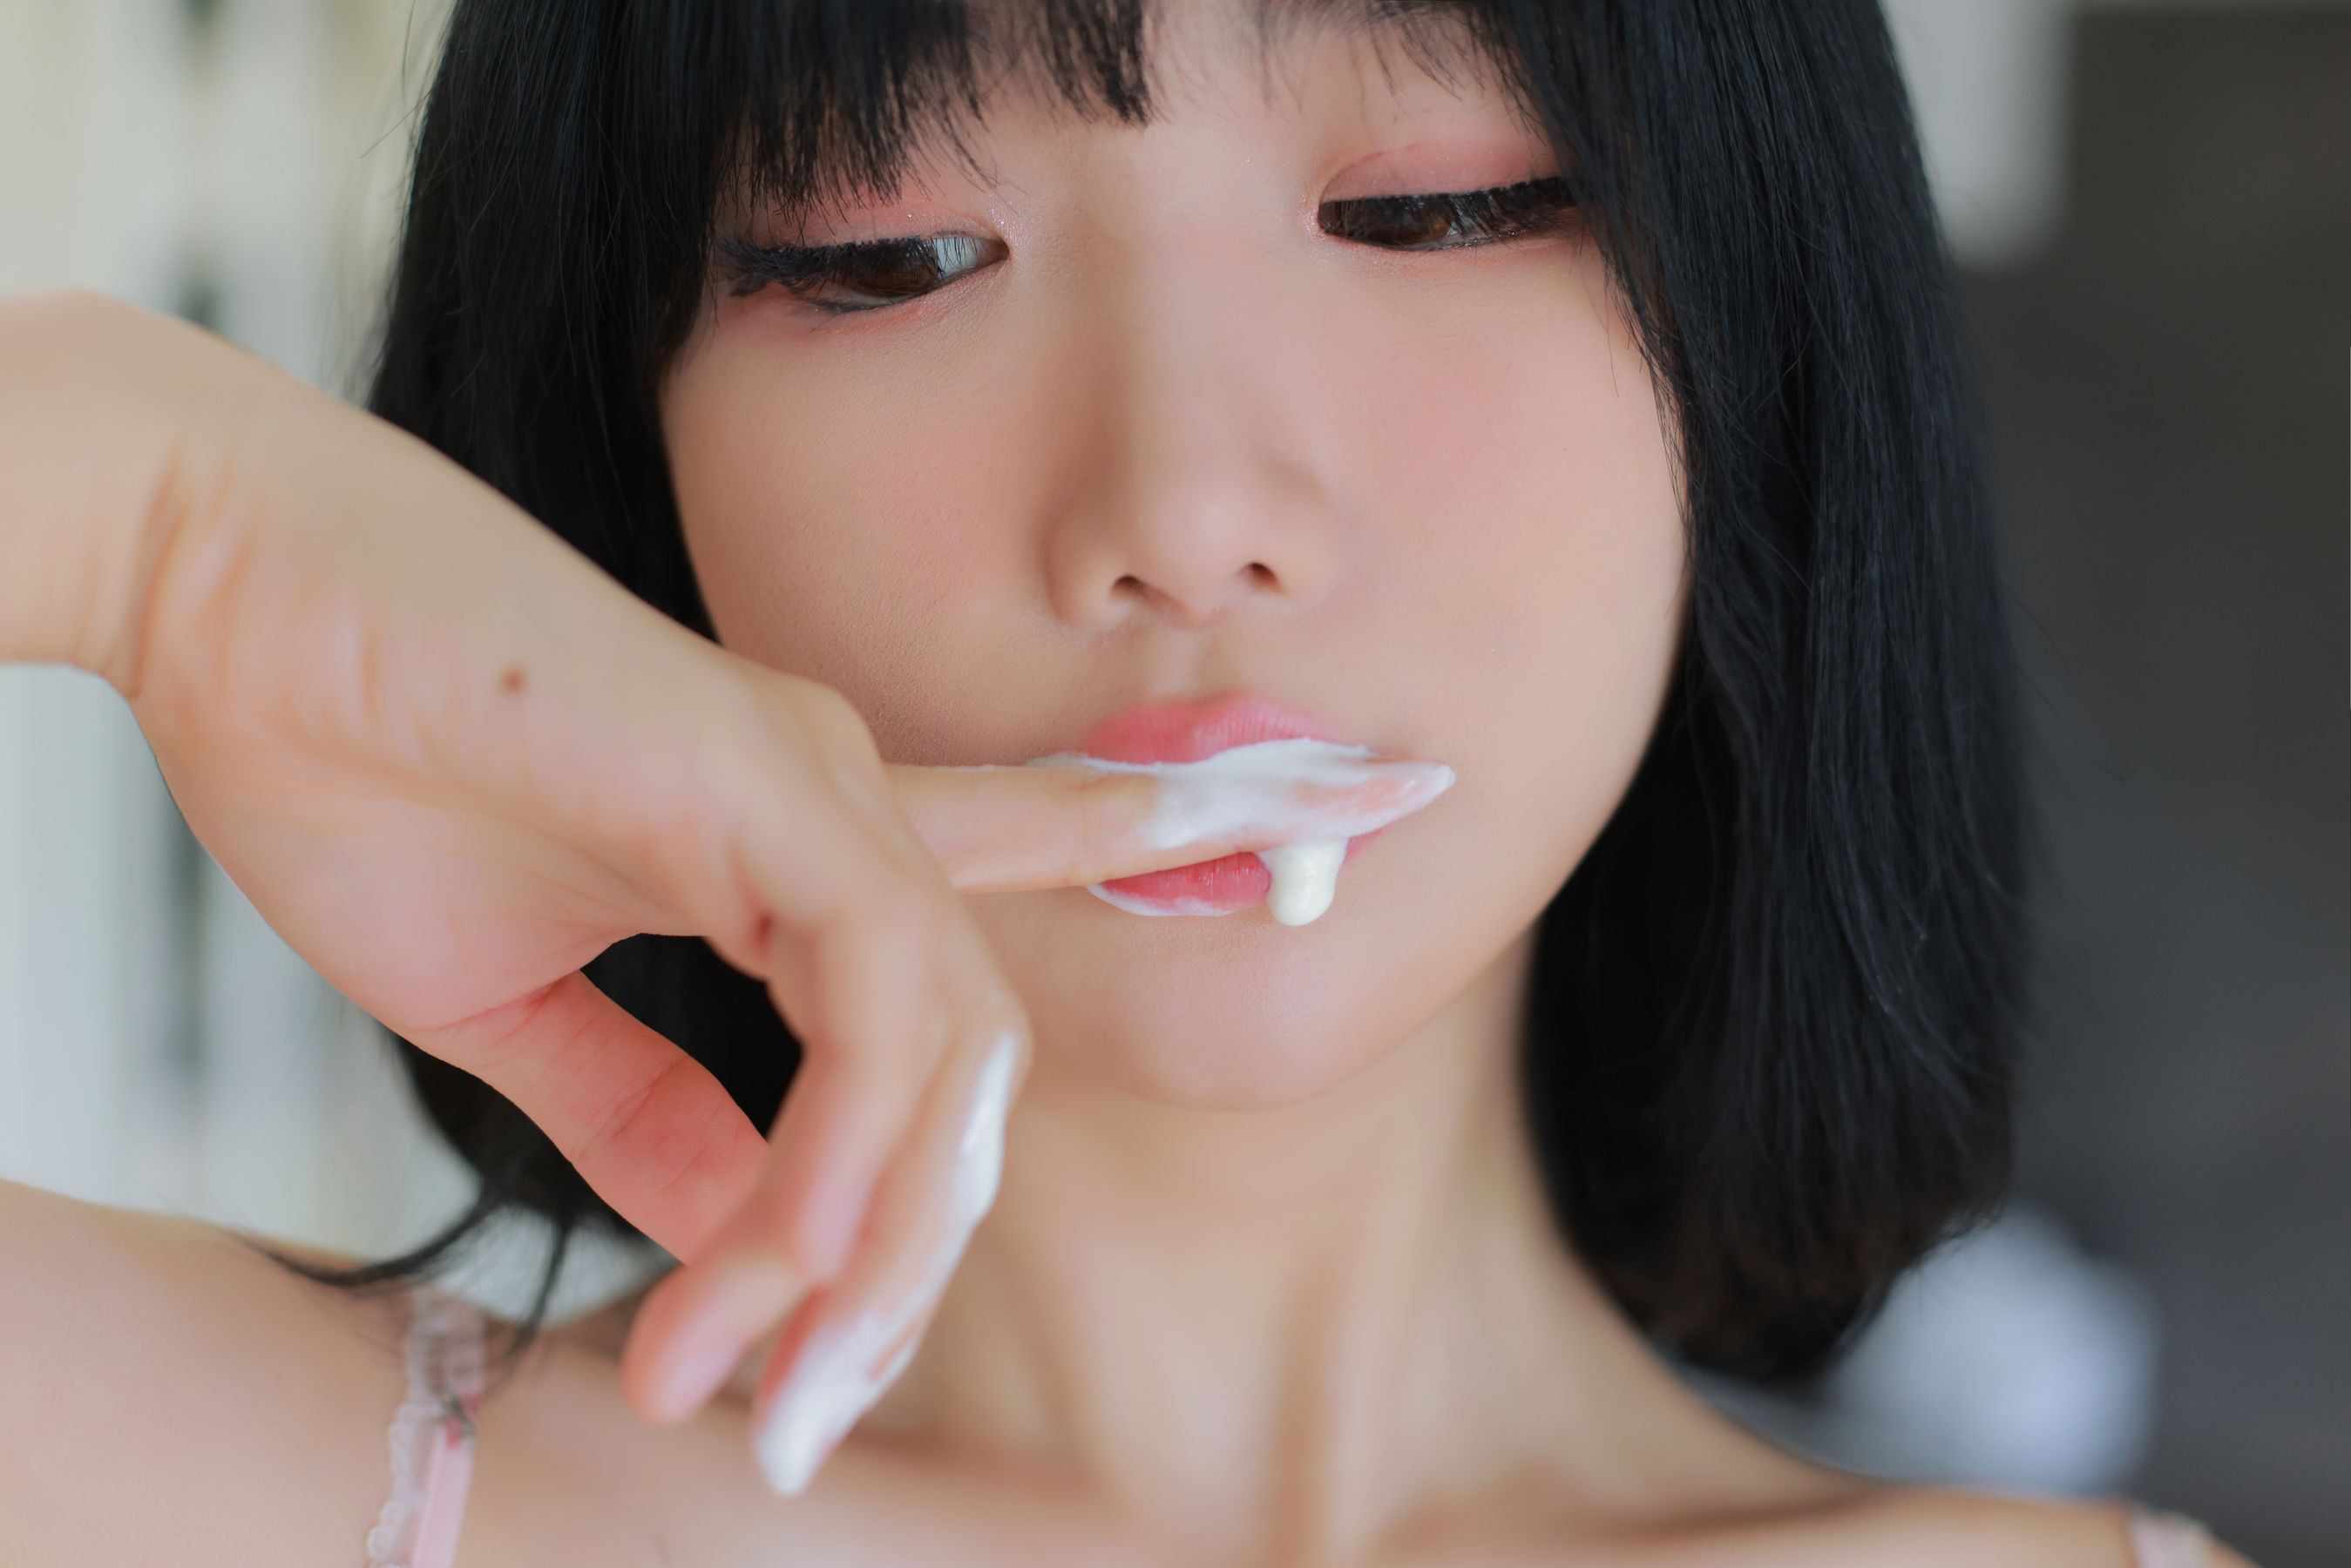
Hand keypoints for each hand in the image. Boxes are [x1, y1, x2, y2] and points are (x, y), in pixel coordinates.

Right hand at [1, 293, 1448, 1489]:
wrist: (229, 602)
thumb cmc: (363, 765)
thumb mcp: (519, 1006)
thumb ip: (642, 1109)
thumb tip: (734, 1226)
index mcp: (812, 840)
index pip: (1038, 861)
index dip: (1187, 844)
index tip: (1345, 825)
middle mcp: (852, 805)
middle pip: (977, 1062)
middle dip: (912, 1256)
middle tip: (803, 1409)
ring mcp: (821, 786)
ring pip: (951, 1049)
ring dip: (865, 1243)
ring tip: (758, 1377)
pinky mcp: (763, 784)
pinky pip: (878, 993)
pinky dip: (841, 1146)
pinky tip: (771, 1255)